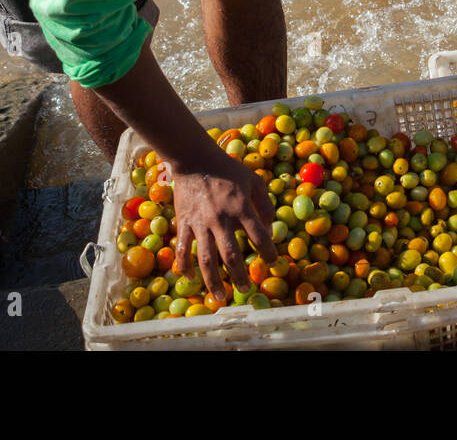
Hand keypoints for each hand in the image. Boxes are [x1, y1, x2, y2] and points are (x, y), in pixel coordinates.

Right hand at [170, 148, 276, 301]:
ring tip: (221, 296)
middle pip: (232, 256)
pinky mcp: (184, 223)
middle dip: (240, 276)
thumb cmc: (228, 170)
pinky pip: (183, 249)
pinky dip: (185, 266)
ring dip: (213, 281)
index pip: (259, 237)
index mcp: (241, 208)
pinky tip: (190, 278)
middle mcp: (221, 219)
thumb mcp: (254, 181)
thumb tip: (269, 229)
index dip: (269, 253)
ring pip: (206, 259)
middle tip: (246, 290)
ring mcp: (200, 223)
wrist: (195, 159)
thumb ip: (264, 204)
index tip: (273, 263)